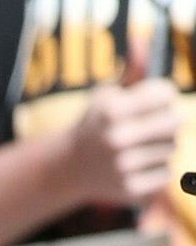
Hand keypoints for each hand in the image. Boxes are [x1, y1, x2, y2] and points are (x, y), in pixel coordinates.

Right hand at [65, 80, 180, 211]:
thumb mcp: (106, 96)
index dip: (166, 95)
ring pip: (172, 148)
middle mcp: (117, 139)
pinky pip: (166, 173)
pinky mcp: (130, 189)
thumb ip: (131, 77)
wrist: (71, 168)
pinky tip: (140, 166)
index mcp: (112, 111)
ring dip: (163, 145)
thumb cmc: (96, 126)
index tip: (160, 100)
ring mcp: (123, 166)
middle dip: (171, 120)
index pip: (166, 95)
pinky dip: (157, 169)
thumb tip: (143, 57)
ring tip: (143, 146)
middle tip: (161, 123)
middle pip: (175, 121)